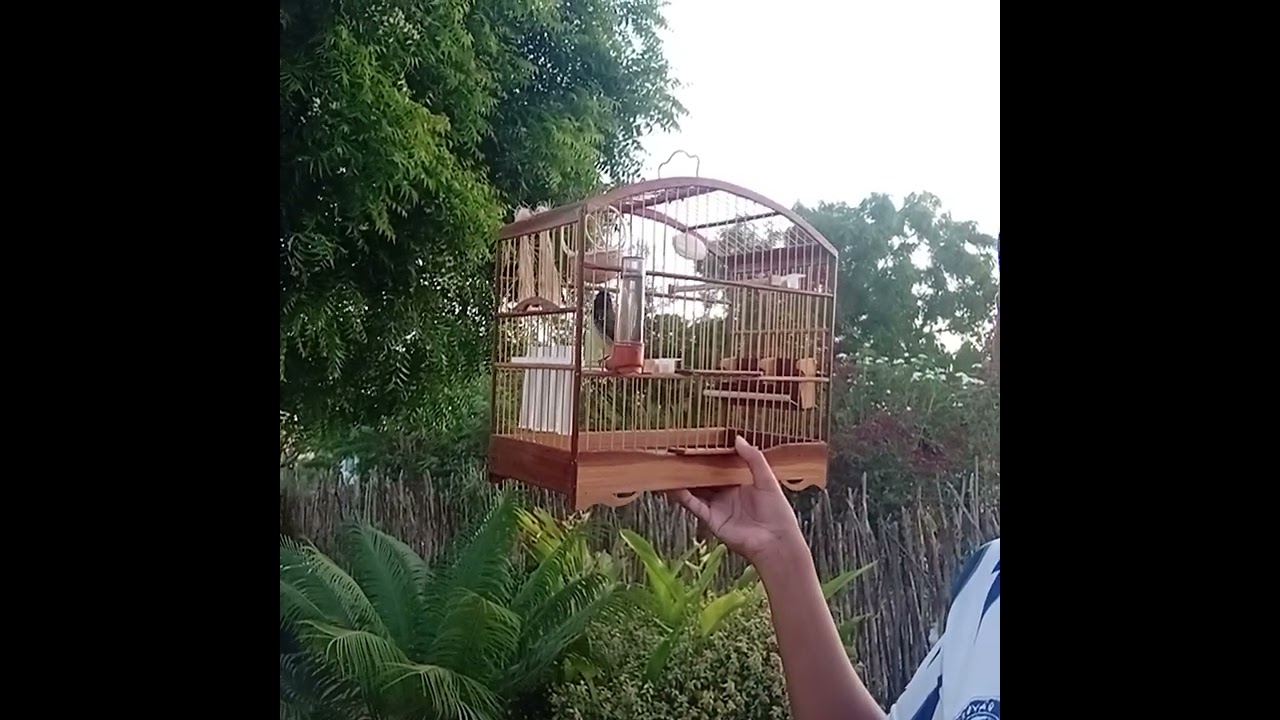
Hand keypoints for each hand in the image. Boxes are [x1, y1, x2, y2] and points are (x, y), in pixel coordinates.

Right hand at [667, 436, 806, 568]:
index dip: (709, 457)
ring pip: (695, 491)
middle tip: (677, 453)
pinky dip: (683, 496)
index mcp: (739, 484)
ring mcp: (717, 507)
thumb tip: (737, 438)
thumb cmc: (777, 512)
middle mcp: (725, 495)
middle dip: (692, 468)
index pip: (720, 467)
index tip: (698, 443)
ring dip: (683, 480)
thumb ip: (753, 458)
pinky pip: (694, 505)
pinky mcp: (711, 519)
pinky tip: (673, 485)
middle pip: (704, 478)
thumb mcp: (767, 479)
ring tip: (669, 467)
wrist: (776, 541)